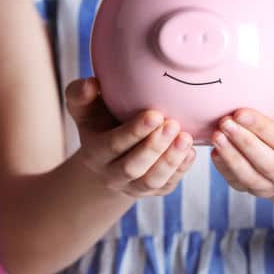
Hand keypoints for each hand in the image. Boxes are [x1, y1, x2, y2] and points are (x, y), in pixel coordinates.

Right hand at [65, 77, 195, 197]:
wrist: (109, 156)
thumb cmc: (100, 121)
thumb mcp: (86, 109)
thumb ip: (81, 95)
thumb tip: (91, 83)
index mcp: (94, 153)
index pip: (113, 146)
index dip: (134, 132)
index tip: (155, 114)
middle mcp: (112, 174)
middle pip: (132, 167)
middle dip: (154, 147)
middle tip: (173, 124)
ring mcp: (133, 186)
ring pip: (151, 180)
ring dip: (170, 160)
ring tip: (186, 138)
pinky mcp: (154, 190)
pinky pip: (167, 184)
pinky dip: (181, 169)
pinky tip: (191, 151)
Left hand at [209, 106, 273, 200]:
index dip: (261, 127)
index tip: (241, 112)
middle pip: (266, 162)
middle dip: (243, 141)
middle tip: (225, 122)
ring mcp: (271, 187)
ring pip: (249, 176)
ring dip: (230, 156)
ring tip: (217, 135)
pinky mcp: (254, 191)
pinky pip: (237, 182)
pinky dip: (224, 168)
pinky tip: (215, 151)